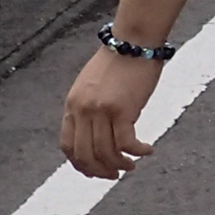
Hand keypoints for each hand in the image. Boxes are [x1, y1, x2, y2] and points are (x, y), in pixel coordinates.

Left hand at [60, 48, 161, 178]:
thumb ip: (88, 107)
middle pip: (85, 154)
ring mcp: (101, 111)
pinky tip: (147, 151)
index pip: (68, 145)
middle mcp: (83, 110)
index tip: (94, 170)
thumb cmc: (119, 60)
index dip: (80, 164)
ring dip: (120, 164)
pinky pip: (127, 143)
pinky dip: (137, 152)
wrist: (134, 40)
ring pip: (106, 152)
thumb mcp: (92, 85)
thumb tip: (96, 132)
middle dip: (99, 170)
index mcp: (72, 104)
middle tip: (114, 175)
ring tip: (132, 165)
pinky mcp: (122, 110)